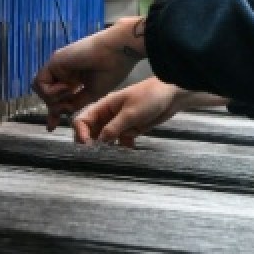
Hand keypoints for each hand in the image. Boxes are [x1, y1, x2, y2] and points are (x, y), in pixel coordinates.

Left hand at [33, 17, 145, 129]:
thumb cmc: (112, 71)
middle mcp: (63, 71)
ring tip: (70, 95)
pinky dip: (52, 91)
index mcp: (73, 78)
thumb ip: (75, 103)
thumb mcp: (92, 94)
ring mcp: (58, 66)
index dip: (53, 112)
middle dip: (53, 107)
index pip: (56, 97)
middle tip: (62, 112)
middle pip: (46, 94)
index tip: (52, 127)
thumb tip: (61, 112)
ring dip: (53, 98)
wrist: (118, 53)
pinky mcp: (54, 61)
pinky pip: (41, 82)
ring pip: (41, 89)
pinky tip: (68, 88)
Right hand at [73, 79, 227, 145]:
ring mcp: (119, 123)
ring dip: (108, 148)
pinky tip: (128, 152)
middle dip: (93, 144)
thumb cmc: (149, 97)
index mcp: (104, 106)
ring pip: (106, 139)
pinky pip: (121, 141)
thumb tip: (100, 142)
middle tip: (97, 156)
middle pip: (92, 131)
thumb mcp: (130, 113)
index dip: (81, 133)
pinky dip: (123, 148)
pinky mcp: (131, 129)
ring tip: (111, 157)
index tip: (88, 146)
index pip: (83, 120)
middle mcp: (108, 115)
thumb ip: (114, 128)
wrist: (172, 95)